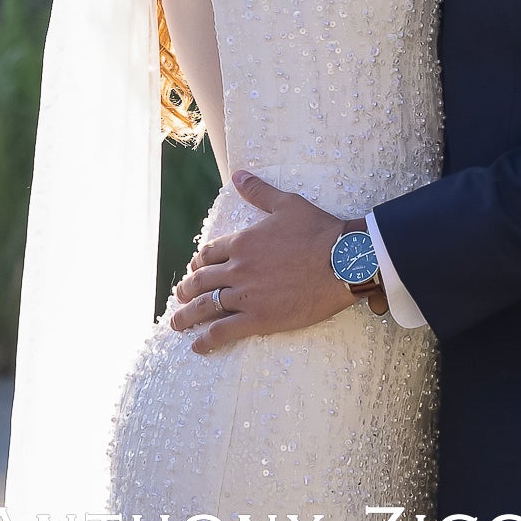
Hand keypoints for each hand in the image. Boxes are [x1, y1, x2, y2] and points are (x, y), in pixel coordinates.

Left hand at [161, 170, 354, 352]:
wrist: (343, 261)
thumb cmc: (319, 230)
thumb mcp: (287, 204)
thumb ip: (259, 191)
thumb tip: (238, 174)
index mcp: (242, 242)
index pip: (208, 254)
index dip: (197, 264)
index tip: (193, 271)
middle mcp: (238, 268)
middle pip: (200, 281)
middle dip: (186, 290)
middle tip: (179, 297)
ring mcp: (246, 295)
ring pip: (205, 307)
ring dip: (186, 316)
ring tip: (176, 324)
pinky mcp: (259, 318)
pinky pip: (223, 331)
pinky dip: (206, 340)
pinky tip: (198, 346)